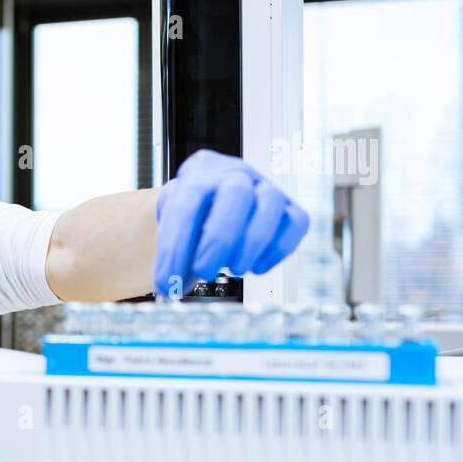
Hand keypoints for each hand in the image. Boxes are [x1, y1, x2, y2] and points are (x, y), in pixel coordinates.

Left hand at [153, 149, 308, 296]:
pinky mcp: (290, 208)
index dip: (174, 248)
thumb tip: (168, 287)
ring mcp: (266, 188)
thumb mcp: (172, 227)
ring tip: (233, 269)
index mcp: (199, 173)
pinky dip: (278, 250)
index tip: (166, 283)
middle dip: (220, 240)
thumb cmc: (192, 218)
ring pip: (271, 204)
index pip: (185, 205)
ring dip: (252, 243)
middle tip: (205, 272)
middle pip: (236, 193)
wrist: (214, 204)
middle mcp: (236, 174)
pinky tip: (256, 268)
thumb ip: (170, 253)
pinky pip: (296, 223)